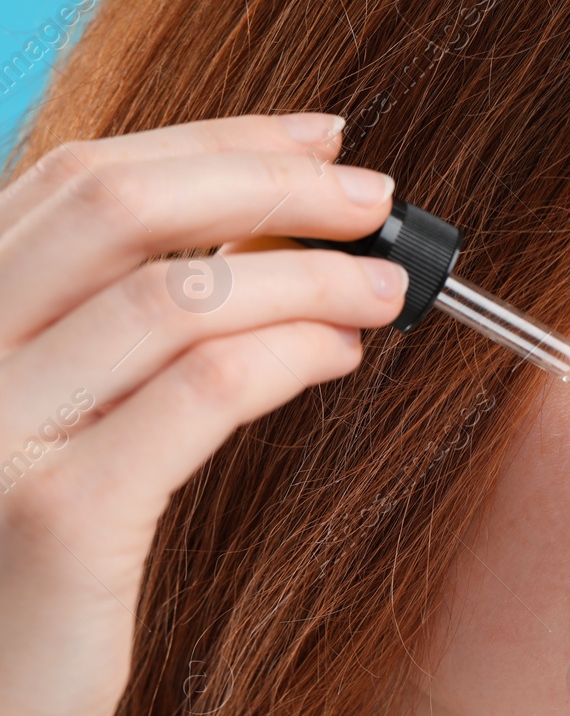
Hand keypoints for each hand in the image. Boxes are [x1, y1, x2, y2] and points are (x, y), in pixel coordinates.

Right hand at [0, 110, 402, 715]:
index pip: (83, 177)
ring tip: (387, 287)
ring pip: (177, 293)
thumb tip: (261, 241)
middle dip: (271, 184)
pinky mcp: (55, 516)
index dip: (215, 141)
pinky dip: (290, 352)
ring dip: (307, 274)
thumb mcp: (55, 423)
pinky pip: (201, 391)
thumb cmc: (34, 577)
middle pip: (123, 206)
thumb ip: (113, 331)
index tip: (319, 139)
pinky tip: (342, 353)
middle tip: (376, 199)